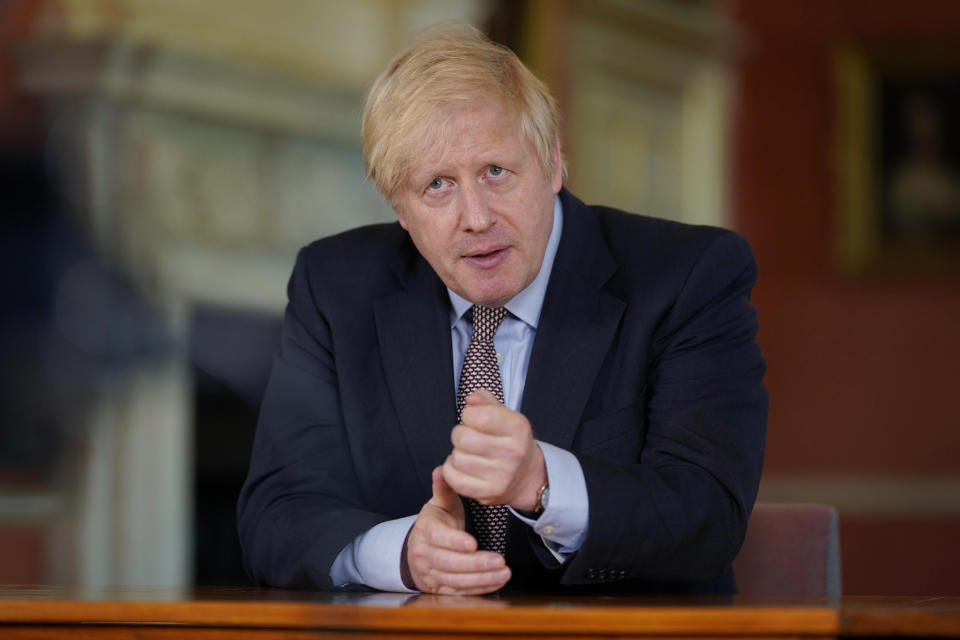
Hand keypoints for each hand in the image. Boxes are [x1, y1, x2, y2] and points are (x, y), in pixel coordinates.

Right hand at [404, 467, 510, 593]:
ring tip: (504, 572)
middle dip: (475, 564)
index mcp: (425, 530)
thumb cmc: (435, 523)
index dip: (455, 542)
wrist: (418, 548)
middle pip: (448, 563)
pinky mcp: (438, 589)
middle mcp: (424, 554)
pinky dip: (479, 589)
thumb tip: (442, 469)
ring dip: (481, 579)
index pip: (438, 538)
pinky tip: (497, 582)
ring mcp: (430, 574)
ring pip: (455, 581)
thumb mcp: (438, 504)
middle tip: (500, 560)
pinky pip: (458, 593)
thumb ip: (443, 488)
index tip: (473, 543)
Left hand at [443, 390, 546, 510]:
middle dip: (459, 434)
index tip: (473, 419)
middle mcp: (513, 452)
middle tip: (468, 438)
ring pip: (457, 459)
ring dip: (457, 453)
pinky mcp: (489, 493)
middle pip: (463, 438)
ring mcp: (502, 475)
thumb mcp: (505, 415)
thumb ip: (485, 402)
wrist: (527, 476)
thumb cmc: (510, 441)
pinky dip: (450, 470)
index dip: (469, 415)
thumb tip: (470, 400)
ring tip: (469, 453)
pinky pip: (454, 479)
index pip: (479, 416)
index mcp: (518, 428)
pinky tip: (461, 466)